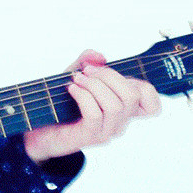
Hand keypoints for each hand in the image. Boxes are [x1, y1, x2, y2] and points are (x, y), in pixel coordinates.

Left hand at [22, 50, 160, 163]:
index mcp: (123, 108)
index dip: (143, 87)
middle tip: (87, 71)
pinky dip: (82, 96)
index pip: (152, 105)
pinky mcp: (90, 136)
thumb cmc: (61, 103)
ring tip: (77, 79)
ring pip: (114, 105)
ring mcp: (106, 131)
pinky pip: (94, 114)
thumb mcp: (75, 76)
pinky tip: (71, 89)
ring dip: (93, 85)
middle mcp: (120, 122)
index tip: (114, 76)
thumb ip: (88, 62)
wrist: (40, 130)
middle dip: (108, 75)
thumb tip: (99, 56)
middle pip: (132, 96)